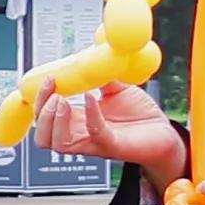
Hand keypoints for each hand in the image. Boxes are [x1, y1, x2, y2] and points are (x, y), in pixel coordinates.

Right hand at [35, 83, 184, 187]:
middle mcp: (80, 136)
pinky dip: (90, 115)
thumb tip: (91, 58)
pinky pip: (95, 134)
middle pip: (43, 135)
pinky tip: (92, 98)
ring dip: (54, 122)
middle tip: (53, 93)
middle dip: (42, 112)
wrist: (164, 132)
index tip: (49, 79)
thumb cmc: (140, 116)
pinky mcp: (112, 146)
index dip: (40, 99)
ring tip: (61, 101)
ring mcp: (94, 143)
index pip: (45, 117)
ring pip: (58, 144)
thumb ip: (101, 76)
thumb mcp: (116, 89)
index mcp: (77, 122)